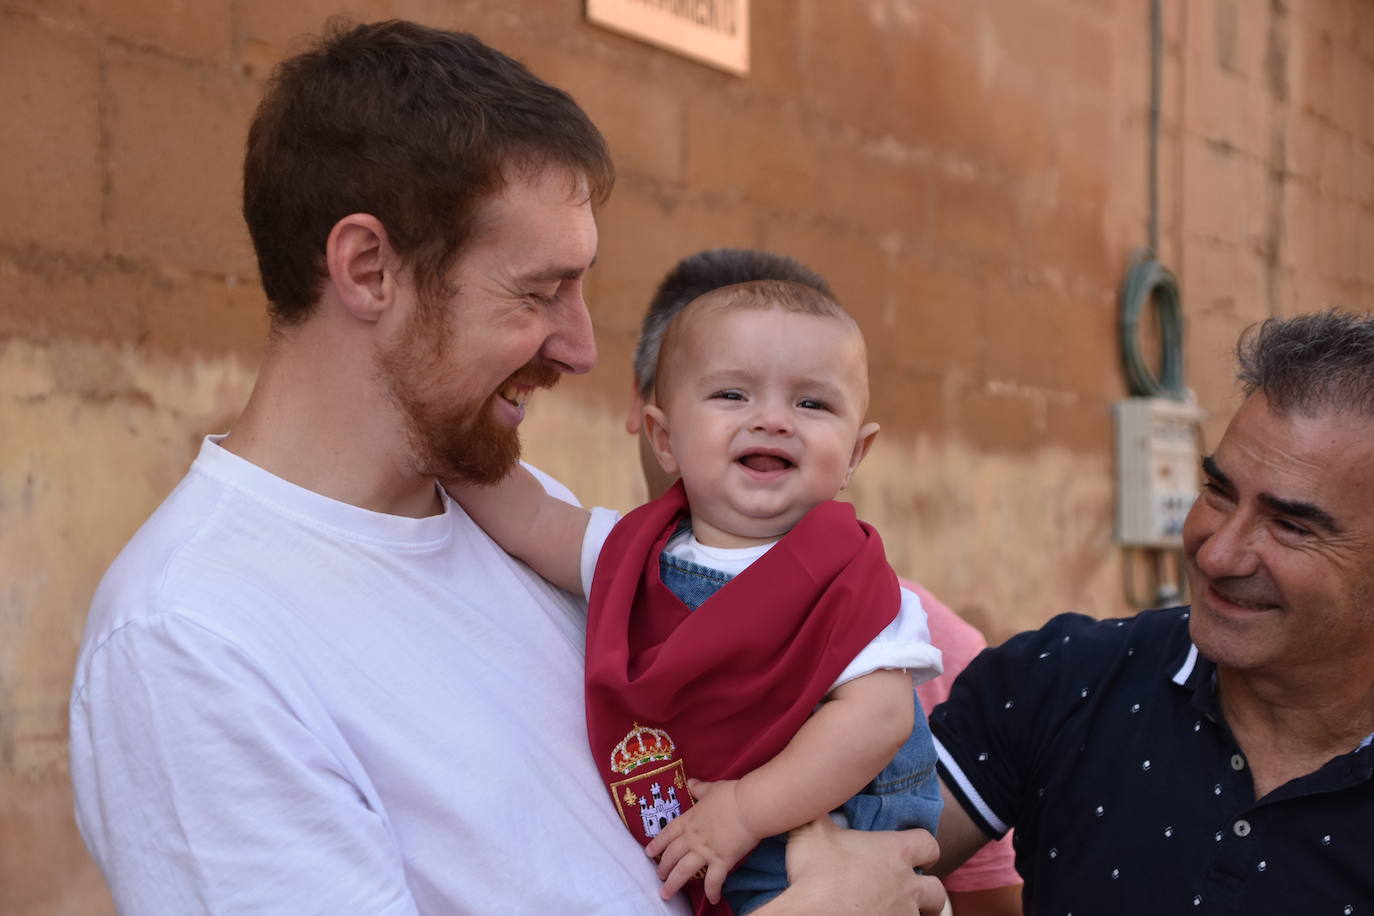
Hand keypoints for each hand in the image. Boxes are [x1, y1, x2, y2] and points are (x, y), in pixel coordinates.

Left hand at [643, 779, 758, 903]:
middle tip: (658, 876)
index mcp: (689, 819)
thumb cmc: (731, 795)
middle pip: (672, 855)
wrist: (749, 806)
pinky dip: (711, 891)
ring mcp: (706, 851)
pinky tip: (711, 899)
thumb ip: (699, 788)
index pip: (668, 833)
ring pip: (684, 871)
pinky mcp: (722, 861)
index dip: (657, 843)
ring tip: (666, 894)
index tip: (648, 853)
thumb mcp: (711, 789)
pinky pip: (713, 881)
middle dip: (663, 867)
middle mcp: (693, 837)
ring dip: (673, 884)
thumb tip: (691, 781)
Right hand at [769, 817, 946, 915]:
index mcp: (894, 853)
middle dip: (928, 891)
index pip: (928, 844)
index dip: (924, 848)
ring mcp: (904, 914)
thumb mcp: (811, 833)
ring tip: (889, 909)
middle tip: (911, 891)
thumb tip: (812, 794)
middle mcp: (907, 886)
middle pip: (937, 891)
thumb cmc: (814, 874)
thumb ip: (819, 811)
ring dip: (909, 912)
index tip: (917, 854)